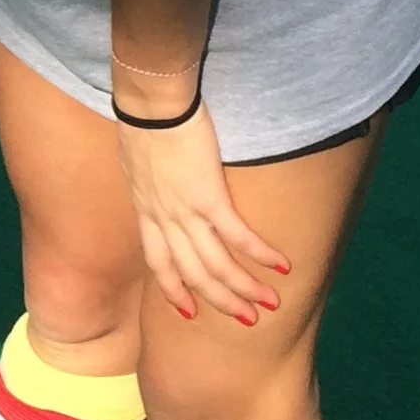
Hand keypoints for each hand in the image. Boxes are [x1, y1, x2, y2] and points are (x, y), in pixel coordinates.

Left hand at [114, 106, 290, 325]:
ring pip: (215, 265)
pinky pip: (237, 237)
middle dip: (220, 300)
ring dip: (244, 289)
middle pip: (192, 273)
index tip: (188, 312)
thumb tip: (157, 181)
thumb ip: (149, 180)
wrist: (152, 101)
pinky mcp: (208, 197)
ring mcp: (184, 211)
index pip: (158, 262)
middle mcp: (163, 219)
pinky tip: (282, 267)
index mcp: (145, 210)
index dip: (174, 290)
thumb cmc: (144, 118)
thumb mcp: (137, 159)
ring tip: (270, 303)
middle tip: (246, 318)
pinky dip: (260, 255)